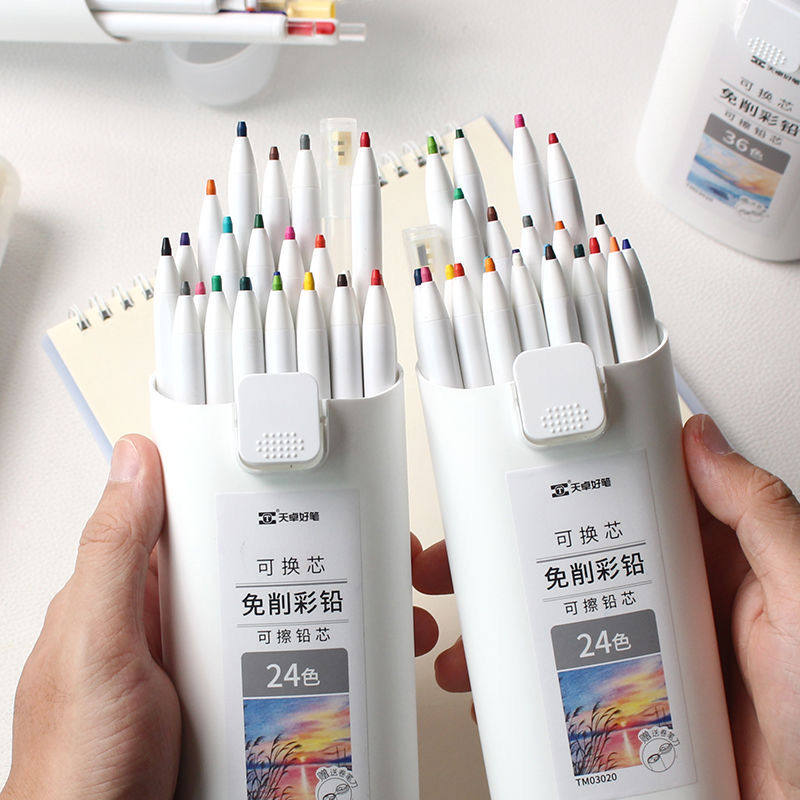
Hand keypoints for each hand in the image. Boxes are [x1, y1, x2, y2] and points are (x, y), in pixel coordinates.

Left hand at [1, 436, 438, 799]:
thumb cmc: (79, 767)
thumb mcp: (97, 646)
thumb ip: (114, 552)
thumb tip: (134, 459)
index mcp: (128, 592)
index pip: (187, 515)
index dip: (235, 488)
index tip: (291, 476)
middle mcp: (165, 621)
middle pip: (240, 563)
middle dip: (296, 552)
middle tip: (351, 551)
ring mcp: (197, 661)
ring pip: (263, 611)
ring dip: (310, 607)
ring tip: (358, 609)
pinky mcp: (223, 699)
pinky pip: (272, 660)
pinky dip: (306, 655)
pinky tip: (334, 660)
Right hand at [412, 414, 799, 798]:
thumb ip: (758, 514)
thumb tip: (700, 440)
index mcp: (709, 561)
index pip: (623, 503)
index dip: (562, 488)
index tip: (506, 485)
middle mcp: (672, 600)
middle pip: (569, 563)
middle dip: (502, 563)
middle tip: (456, 564)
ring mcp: (649, 652)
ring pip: (559, 625)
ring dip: (503, 631)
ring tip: (464, 642)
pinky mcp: (637, 702)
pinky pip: (570, 682)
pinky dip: (528, 686)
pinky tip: (501, 692)